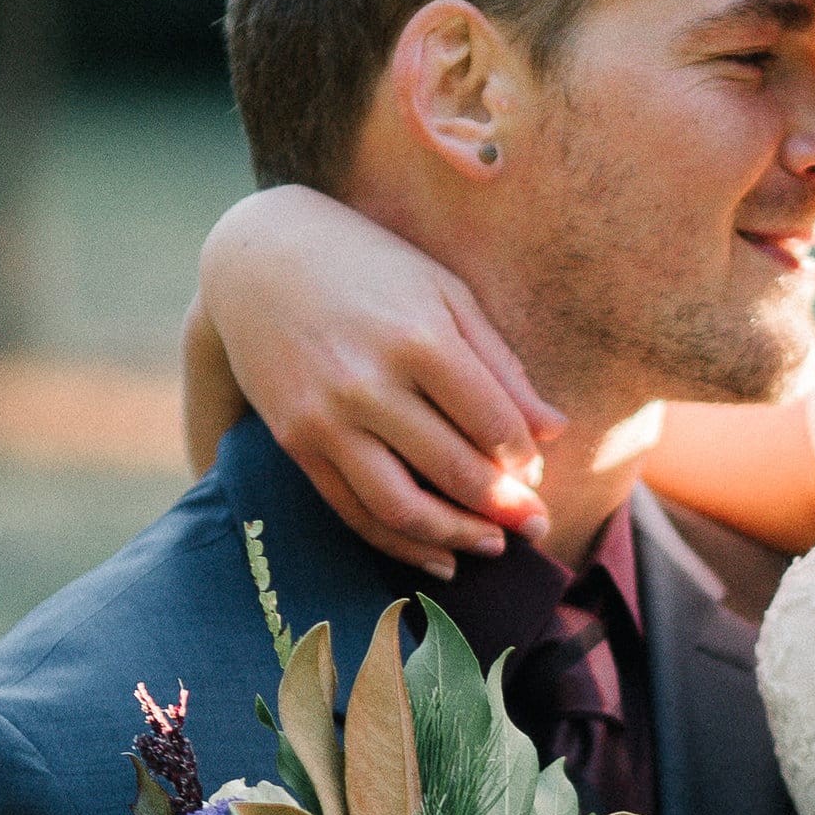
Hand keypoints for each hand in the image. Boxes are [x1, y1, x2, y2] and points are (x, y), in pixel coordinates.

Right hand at [198, 185, 562, 578]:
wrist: (260, 258)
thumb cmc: (370, 268)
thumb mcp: (444, 293)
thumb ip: (500, 364)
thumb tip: (554, 433)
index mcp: (419, 337)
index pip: (492, 424)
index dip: (523, 461)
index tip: (535, 473)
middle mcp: (369, 383)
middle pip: (454, 471)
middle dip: (506, 510)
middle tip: (537, 528)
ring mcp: (327, 418)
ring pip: (402, 507)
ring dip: (456, 538)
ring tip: (493, 547)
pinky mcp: (297, 443)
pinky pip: (354, 512)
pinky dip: (400, 544)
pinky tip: (439, 556)